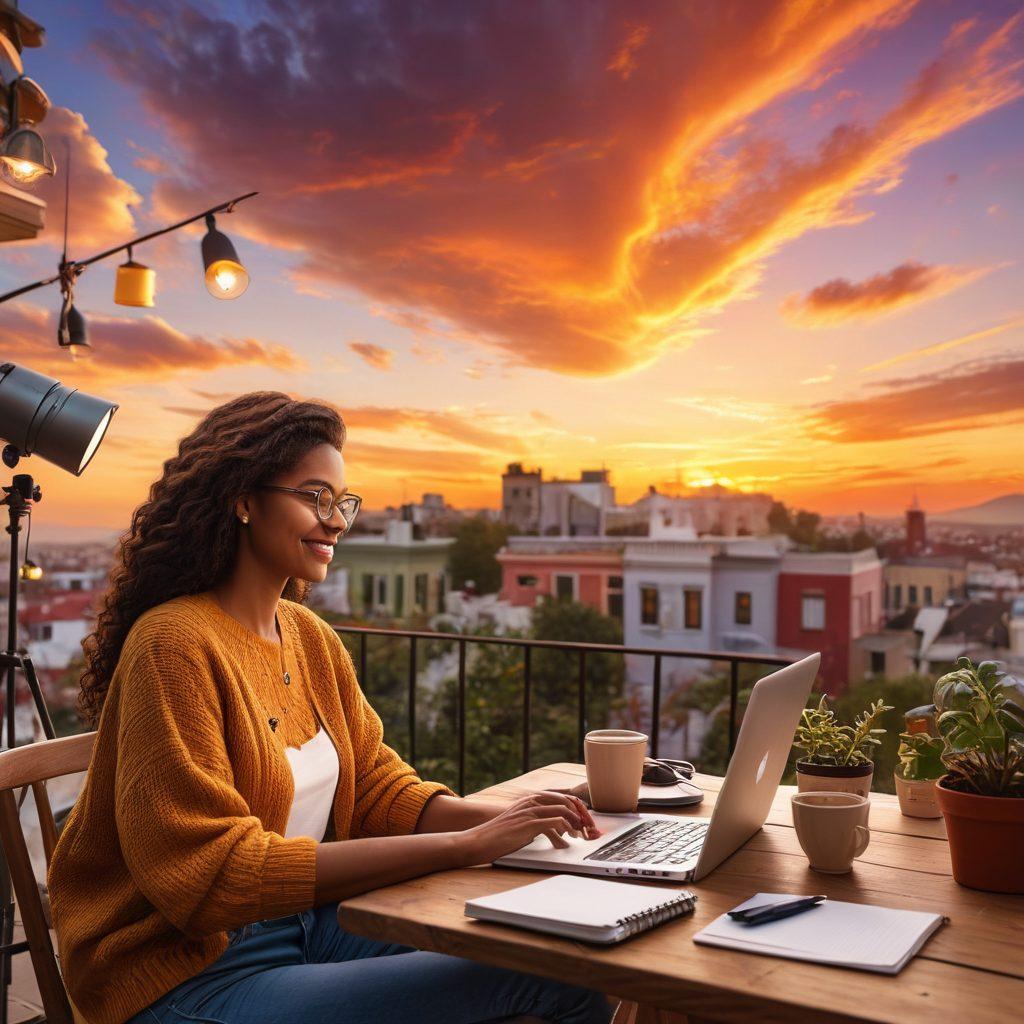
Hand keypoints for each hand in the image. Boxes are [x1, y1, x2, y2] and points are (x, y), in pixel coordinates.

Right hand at [455, 792, 602, 865]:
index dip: (578, 808)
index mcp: (531, 799)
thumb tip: (562, 833)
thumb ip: (541, 824)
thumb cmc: (500, 836)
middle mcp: (532, 801)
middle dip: (581, 815)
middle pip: (566, 801)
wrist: (479, 840)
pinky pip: (553, 822)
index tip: (587, 820)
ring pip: (562, 811)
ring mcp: (529, 811)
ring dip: (575, 823)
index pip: (562, 797)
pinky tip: (566, 840)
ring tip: (580, 835)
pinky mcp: (527, 824)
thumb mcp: (523, 825)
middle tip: (589, 829)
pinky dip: (564, 830)